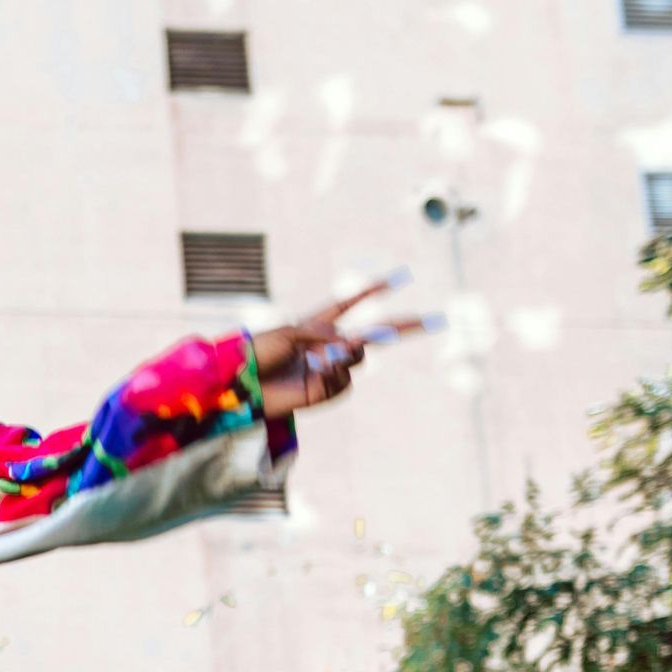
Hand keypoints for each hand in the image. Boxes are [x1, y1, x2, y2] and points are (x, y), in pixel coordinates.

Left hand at [251, 282, 434, 420]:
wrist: (240, 385)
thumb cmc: (257, 353)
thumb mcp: (287, 332)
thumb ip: (321, 332)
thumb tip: (349, 343)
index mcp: (316, 325)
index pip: (348, 304)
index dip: (370, 292)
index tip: (395, 280)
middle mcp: (327, 346)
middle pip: (372, 335)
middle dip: (401, 327)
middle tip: (430, 320)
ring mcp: (328, 369)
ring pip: (358, 359)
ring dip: (347, 356)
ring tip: (320, 359)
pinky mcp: (324, 392)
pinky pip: (344, 383)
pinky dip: (333, 377)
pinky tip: (315, 376)